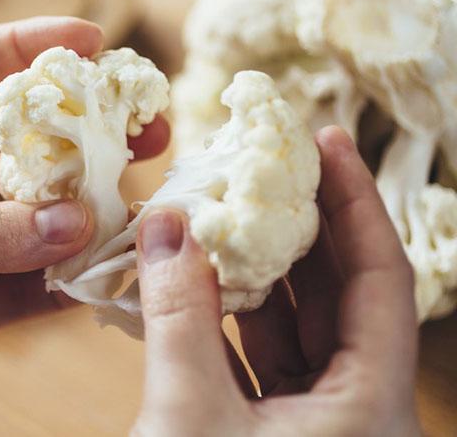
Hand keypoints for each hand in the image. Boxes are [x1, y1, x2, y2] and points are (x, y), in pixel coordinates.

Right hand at [131, 127, 420, 436]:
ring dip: (262, 270)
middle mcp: (358, 409)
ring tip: (231, 213)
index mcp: (370, 405)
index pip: (384, 278)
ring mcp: (319, 423)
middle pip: (344, 294)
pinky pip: (268, 353)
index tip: (327, 141)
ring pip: (301, 324)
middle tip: (275, 164)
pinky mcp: (277, 432)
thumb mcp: (189, 411)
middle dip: (305, 226)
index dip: (357, 201)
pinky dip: (235, 315)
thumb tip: (164, 224)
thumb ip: (178, 314)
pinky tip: (204, 278)